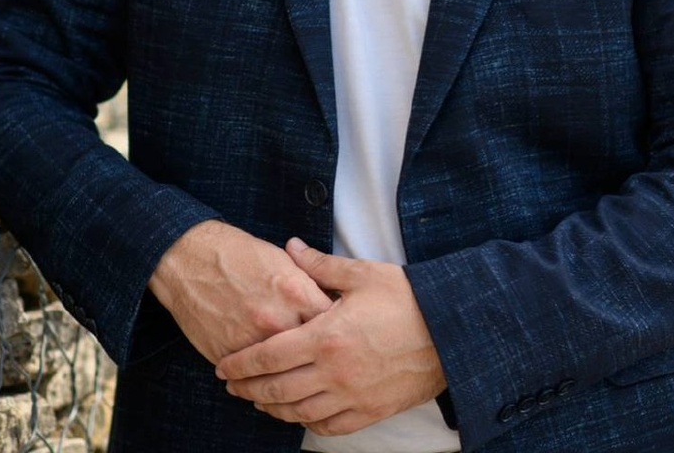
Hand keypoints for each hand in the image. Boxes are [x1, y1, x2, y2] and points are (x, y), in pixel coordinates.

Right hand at [148, 221, 333, 363]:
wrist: (191, 260)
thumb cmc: (239, 254)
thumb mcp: (282, 259)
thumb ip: (309, 283)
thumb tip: (332, 301)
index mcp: (294, 291)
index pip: (332, 321)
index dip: (340, 329)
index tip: (343, 334)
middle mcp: (276, 320)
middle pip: (312, 353)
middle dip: (321, 358)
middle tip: (325, 360)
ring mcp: (251, 341)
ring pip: (283, 374)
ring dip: (294, 378)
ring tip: (302, 380)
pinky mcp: (228, 356)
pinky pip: (253, 378)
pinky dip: (263, 380)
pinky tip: (270, 380)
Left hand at [215, 238, 445, 436]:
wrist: (449, 331)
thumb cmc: (407, 298)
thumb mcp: (362, 274)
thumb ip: (320, 265)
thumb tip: (291, 247)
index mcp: (327, 336)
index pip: (270, 355)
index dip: (242, 363)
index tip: (223, 367)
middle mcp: (334, 372)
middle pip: (277, 389)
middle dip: (249, 389)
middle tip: (231, 386)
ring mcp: (352, 397)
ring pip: (298, 412)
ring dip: (272, 409)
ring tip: (258, 401)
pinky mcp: (370, 411)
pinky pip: (329, 426)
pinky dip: (307, 422)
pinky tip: (299, 415)